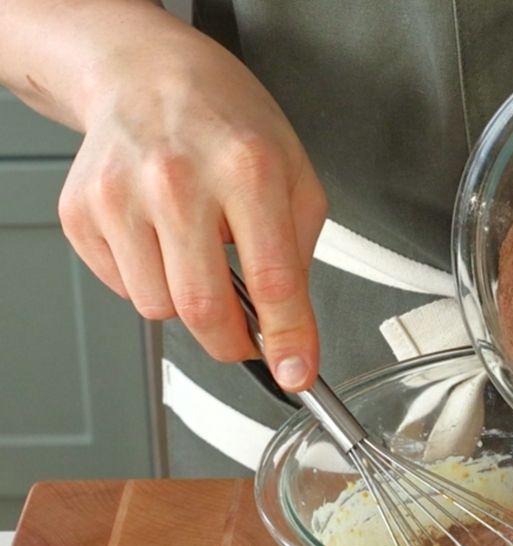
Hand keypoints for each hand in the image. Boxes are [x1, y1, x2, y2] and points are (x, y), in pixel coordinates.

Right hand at [56, 13, 325, 389]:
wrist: (148, 75)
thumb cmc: (228, 123)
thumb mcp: (296, 176)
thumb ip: (300, 255)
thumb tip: (292, 332)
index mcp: (246, 169)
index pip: (272, 279)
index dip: (287, 339)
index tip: (294, 372)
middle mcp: (178, 180)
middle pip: (202, 309)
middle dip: (232, 342)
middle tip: (248, 337)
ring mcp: (120, 195)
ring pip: (157, 308)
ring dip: (187, 303)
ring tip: (199, 253)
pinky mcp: (81, 211)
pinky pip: (123, 288)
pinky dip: (150, 280)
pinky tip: (163, 238)